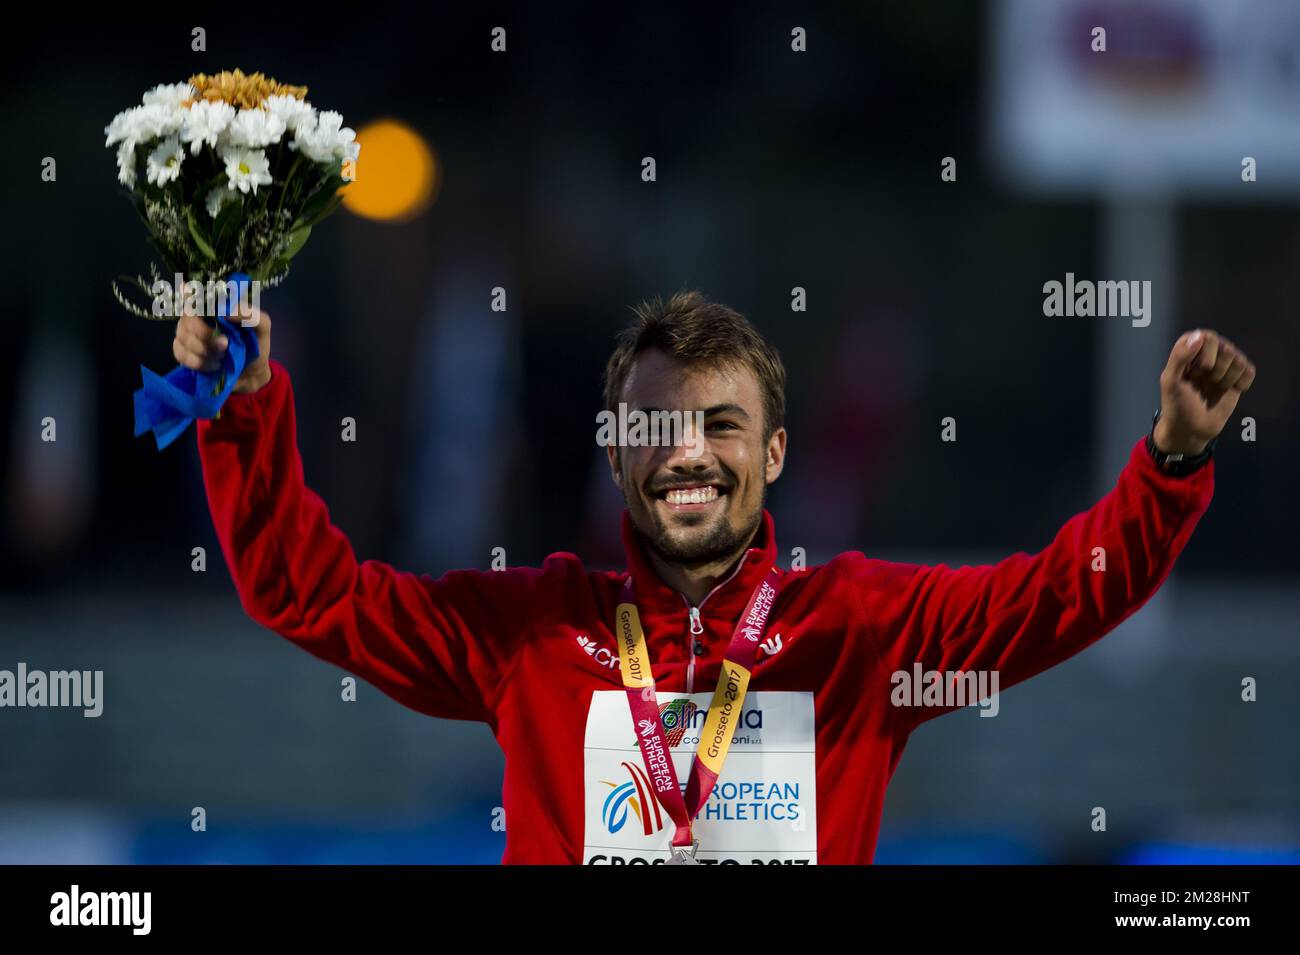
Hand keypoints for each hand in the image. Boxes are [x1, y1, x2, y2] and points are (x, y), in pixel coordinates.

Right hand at [173, 304, 271, 394]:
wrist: (252, 371)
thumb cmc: (255, 343)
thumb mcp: (262, 326)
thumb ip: (250, 313)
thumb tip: (226, 311)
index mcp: (213, 305)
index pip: (193, 294)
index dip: (190, 296)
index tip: (200, 305)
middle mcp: (196, 316)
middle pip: (187, 320)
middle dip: (205, 335)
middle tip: (225, 345)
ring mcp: (186, 333)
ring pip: (183, 338)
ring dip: (205, 351)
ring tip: (223, 358)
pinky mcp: (182, 352)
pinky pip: (180, 354)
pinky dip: (199, 362)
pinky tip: (214, 365)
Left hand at [1155, 330, 1255, 454]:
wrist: (1190, 430)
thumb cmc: (1176, 405)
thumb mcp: (1170, 382)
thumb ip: (1179, 357)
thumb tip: (1199, 335)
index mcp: (1189, 351)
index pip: (1206, 336)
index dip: (1206, 351)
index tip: (1198, 370)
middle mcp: (1209, 355)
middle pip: (1226, 347)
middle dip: (1217, 368)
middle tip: (1204, 382)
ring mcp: (1224, 367)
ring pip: (1238, 359)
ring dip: (1227, 377)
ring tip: (1214, 388)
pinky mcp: (1238, 379)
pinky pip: (1249, 370)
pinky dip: (1242, 382)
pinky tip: (1230, 391)